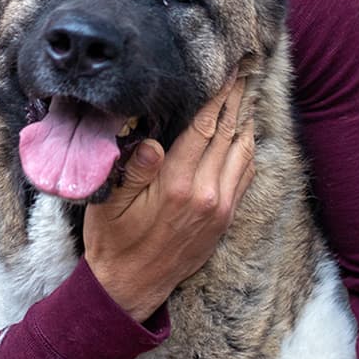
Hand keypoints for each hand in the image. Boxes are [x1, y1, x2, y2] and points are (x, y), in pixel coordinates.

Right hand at [82, 73, 255, 321]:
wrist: (131, 288)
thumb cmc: (114, 242)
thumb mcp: (110, 204)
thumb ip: (133, 171)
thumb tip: (151, 141)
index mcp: (177, 185)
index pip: (204, 128)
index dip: (217, 96)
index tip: (228, 71)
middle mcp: (206, 194)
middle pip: (229, 134)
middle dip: (236, 99)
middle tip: (246, 70)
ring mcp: (220, 207)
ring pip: (243, 153)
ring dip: (246, 120)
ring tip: (247, 93)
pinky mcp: (225, 219)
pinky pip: (245, 175)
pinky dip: (248, 149)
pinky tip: (245, 133)